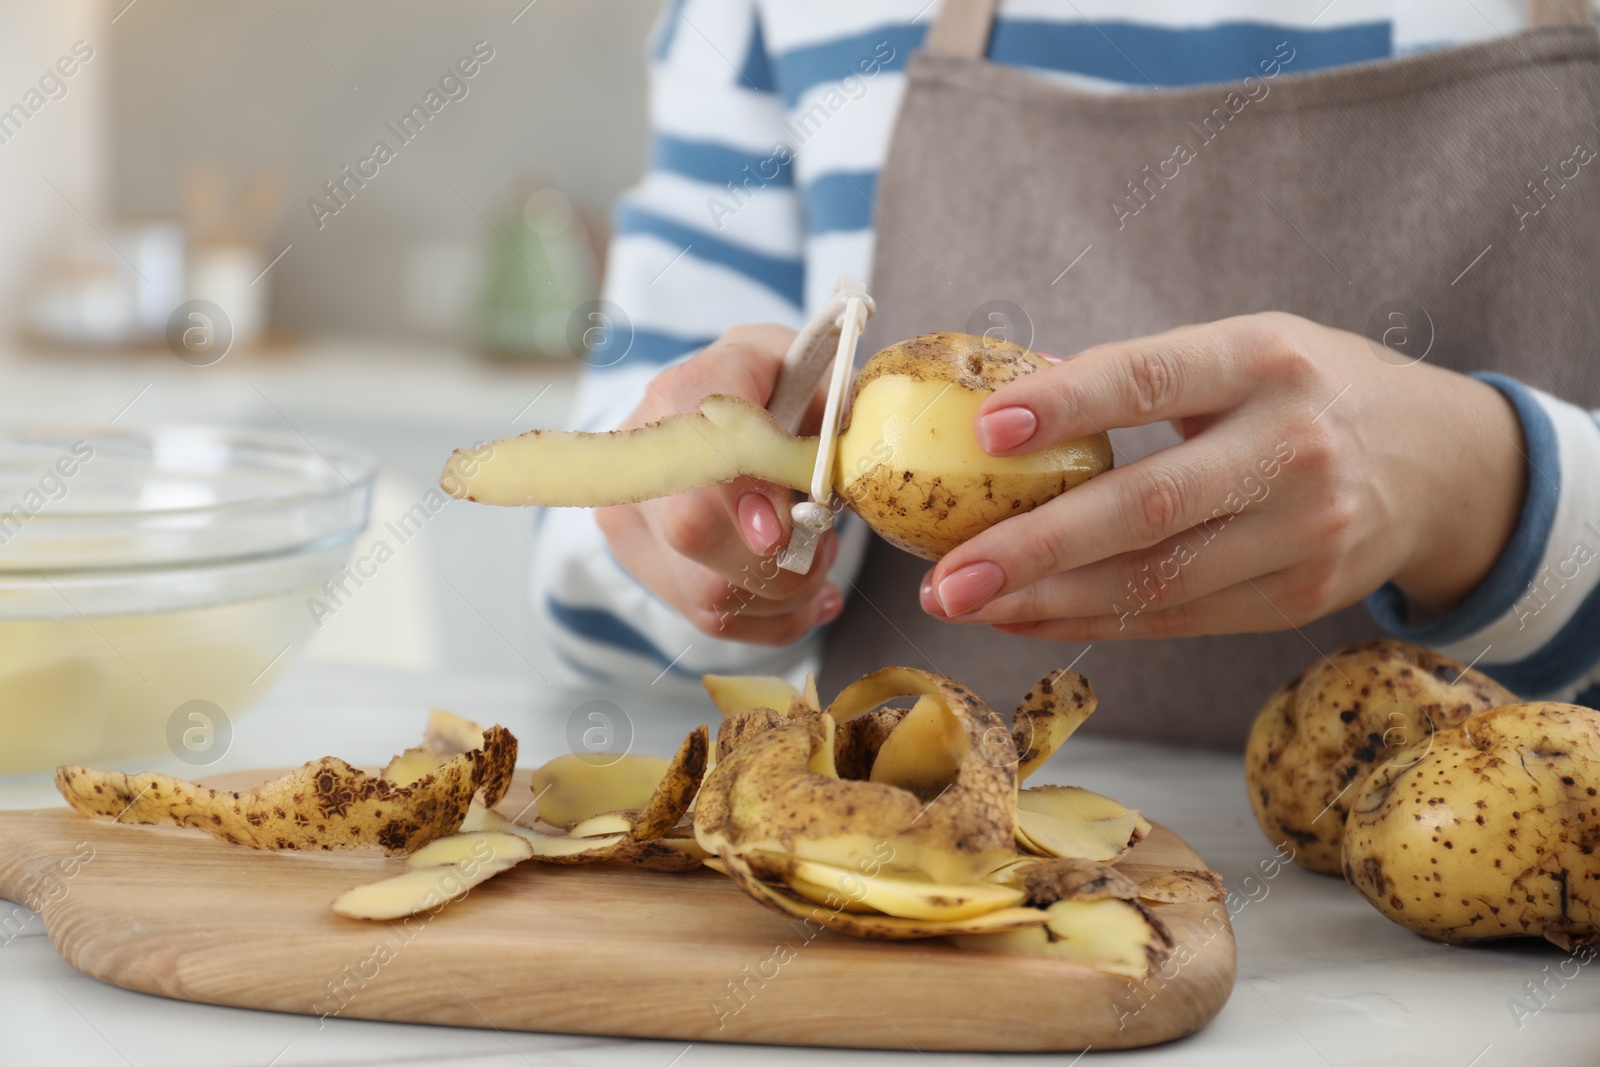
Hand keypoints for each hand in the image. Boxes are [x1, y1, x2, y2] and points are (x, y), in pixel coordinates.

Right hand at [596, 324, 843, 644]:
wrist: (727, 409)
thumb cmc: (785, 393)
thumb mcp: (819, 381)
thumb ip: (828, 425)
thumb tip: (821, 492)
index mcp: (690, 389)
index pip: (702, 442)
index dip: (742, 489)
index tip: (782, 528)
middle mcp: (644, 451)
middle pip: (693, 531)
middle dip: (782, 560)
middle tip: (824, 542)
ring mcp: (631, 511)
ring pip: (707, 592)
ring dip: (785, 593)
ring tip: (815, 557)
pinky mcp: (640, 559)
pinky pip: (712, 620)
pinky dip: (774, 620)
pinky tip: (804, 597)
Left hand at [919, 312, 1527, 640]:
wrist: (1441, 462)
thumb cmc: (1305, 390)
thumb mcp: (1241, 351)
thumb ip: (1141, 377)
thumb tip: (1002, 409)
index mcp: (1264, 360)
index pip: (1152, 380)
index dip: (1068, 405)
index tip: (985, 430)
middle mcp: (1292, 447)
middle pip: (1149, 508)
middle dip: (1034, 549)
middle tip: (945, 577)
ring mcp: (1305, 532)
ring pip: (1158, 582)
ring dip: (1048, 602)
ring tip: (964, 604)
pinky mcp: (1302, 597)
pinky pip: (1179, 619)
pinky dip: (1093, 622)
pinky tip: (1026, 618)